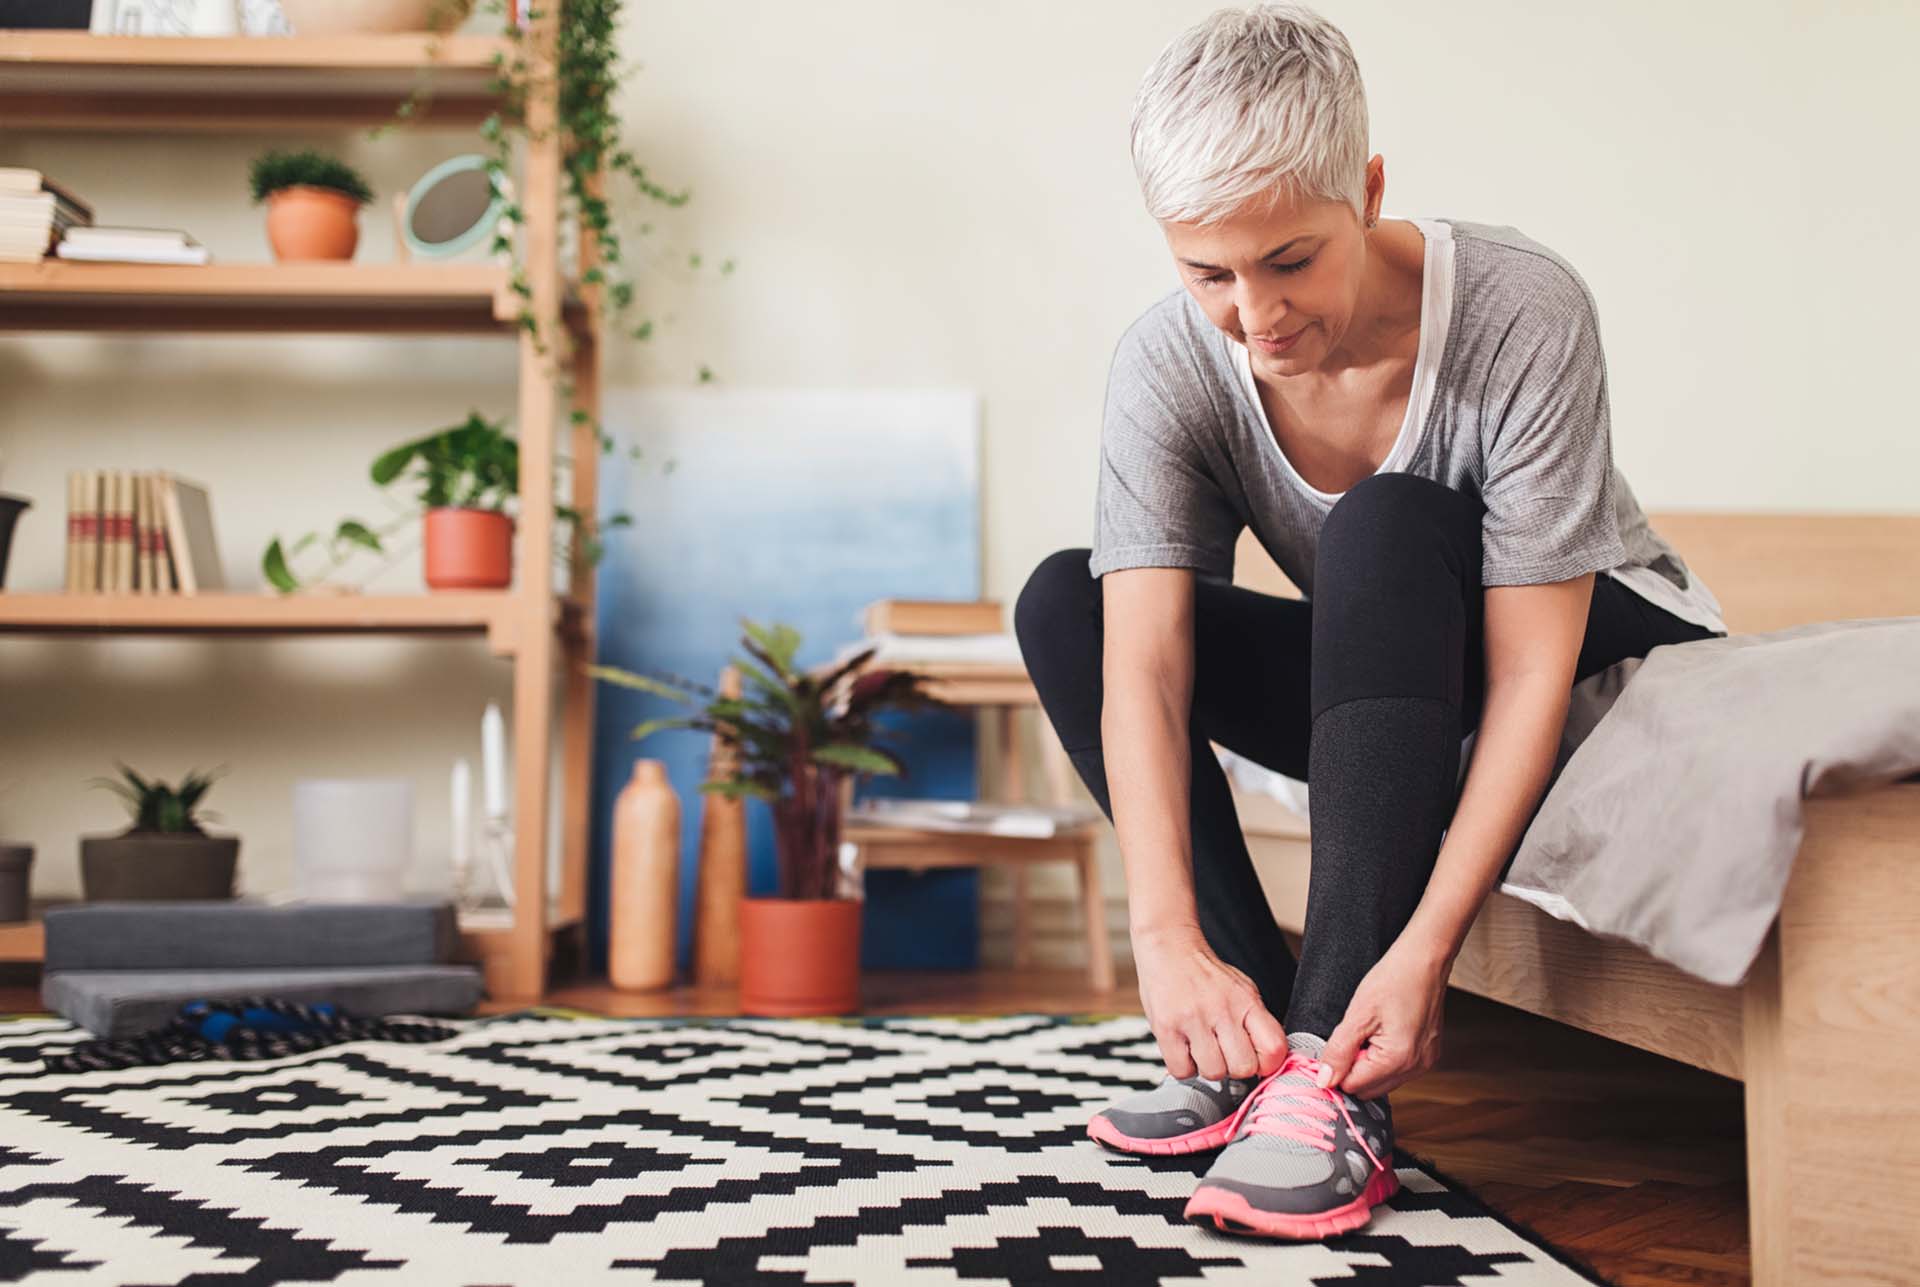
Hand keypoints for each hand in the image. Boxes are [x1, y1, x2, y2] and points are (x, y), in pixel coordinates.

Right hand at [1131, 923, 1288, 1081]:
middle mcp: (1222, 1010)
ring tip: (1200, 1047)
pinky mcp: (1166, 1028)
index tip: (1257, 1061)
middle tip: (1224, 1053)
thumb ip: (1256, 1022)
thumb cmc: (1205, 974)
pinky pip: (1182, 1071)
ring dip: (1206, 1066)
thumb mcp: (1242, 990)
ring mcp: (1193, 1020)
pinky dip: (1182, 1066)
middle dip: (1234, 1067)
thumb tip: (1268, 1059)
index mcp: (1246, 1001)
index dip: (1267, 1064)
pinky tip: (1183, 1049)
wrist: (1168, 948)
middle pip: (1244, 1068)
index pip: (1274, 1048)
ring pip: (1213, 1073)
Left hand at [1316, 937, 1448, 1099]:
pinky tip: (1382, 1033)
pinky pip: (1399, 1070)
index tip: (1334, 1047)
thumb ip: (1338, 1051)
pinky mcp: (1429, 1055)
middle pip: (1369, 1089)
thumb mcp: (1358, 1014)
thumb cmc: (1394, 979)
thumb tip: (1324, 1080)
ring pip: (1383, 1081)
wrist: (1425, 960)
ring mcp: (1426, 1062)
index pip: (1354, 1086)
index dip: (1338, 1068)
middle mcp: (1416, 1067)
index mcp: (1398, 1059)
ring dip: (1368, 1064)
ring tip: (1368, 1032)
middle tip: (1351, 1037)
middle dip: (1353, 1069)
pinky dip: (1384, 1059)